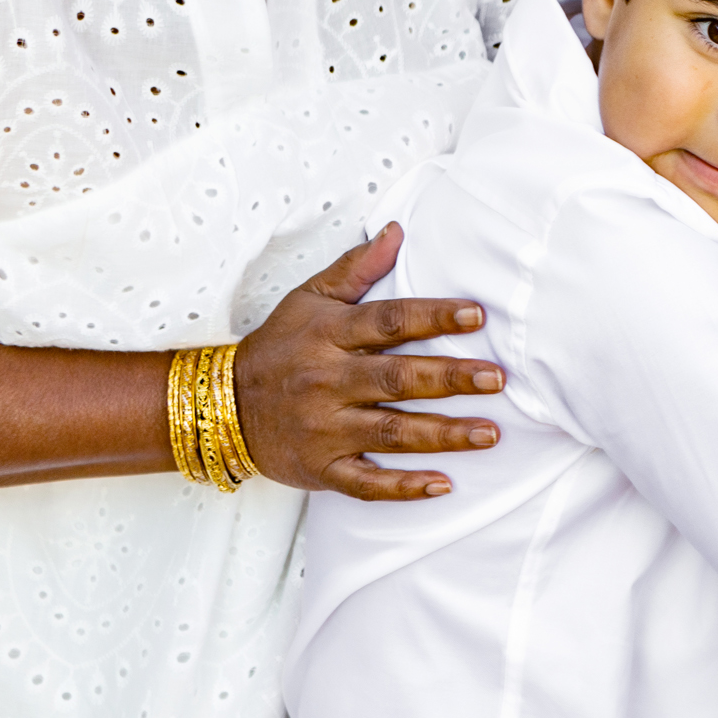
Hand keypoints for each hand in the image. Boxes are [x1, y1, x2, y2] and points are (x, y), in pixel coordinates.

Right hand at [234, 222, 506, 500]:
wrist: (220, 406)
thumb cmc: (278, 347)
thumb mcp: (308, 299)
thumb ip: (356, 268)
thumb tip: (398, 230)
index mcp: (329, 335)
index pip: (389, 321)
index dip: (434, 317)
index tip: (477, 316)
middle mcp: (328, 381)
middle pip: (398, 378)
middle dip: (450, 378)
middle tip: (497, 378)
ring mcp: (324, 428)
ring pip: (391, 431)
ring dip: (443, 435)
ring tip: (489, 433)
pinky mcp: (321, 468)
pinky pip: (365, 483)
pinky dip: (402, 487)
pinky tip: (442, 484)